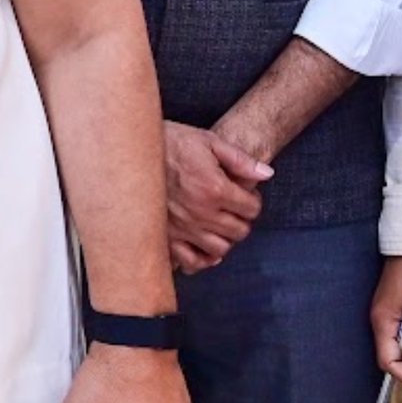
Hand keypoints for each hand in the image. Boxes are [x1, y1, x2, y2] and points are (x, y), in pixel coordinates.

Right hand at [165, 122, 272, 271]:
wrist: (135, 149)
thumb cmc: (172, 141)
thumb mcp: (209, 142)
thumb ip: (241, 160)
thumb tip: (267, 174)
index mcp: (215, 188)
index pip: (251, 209)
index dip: (253, 201)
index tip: (245, 195)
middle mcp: (201, 212)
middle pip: (239, 231)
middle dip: (242, 219)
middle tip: (234, 209)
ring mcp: (183, 227)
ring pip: (219, 249)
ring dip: (225, 238)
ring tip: (219, 224)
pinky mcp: (166, 235)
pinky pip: (191, 261)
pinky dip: (202, 258)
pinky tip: (204, 245)